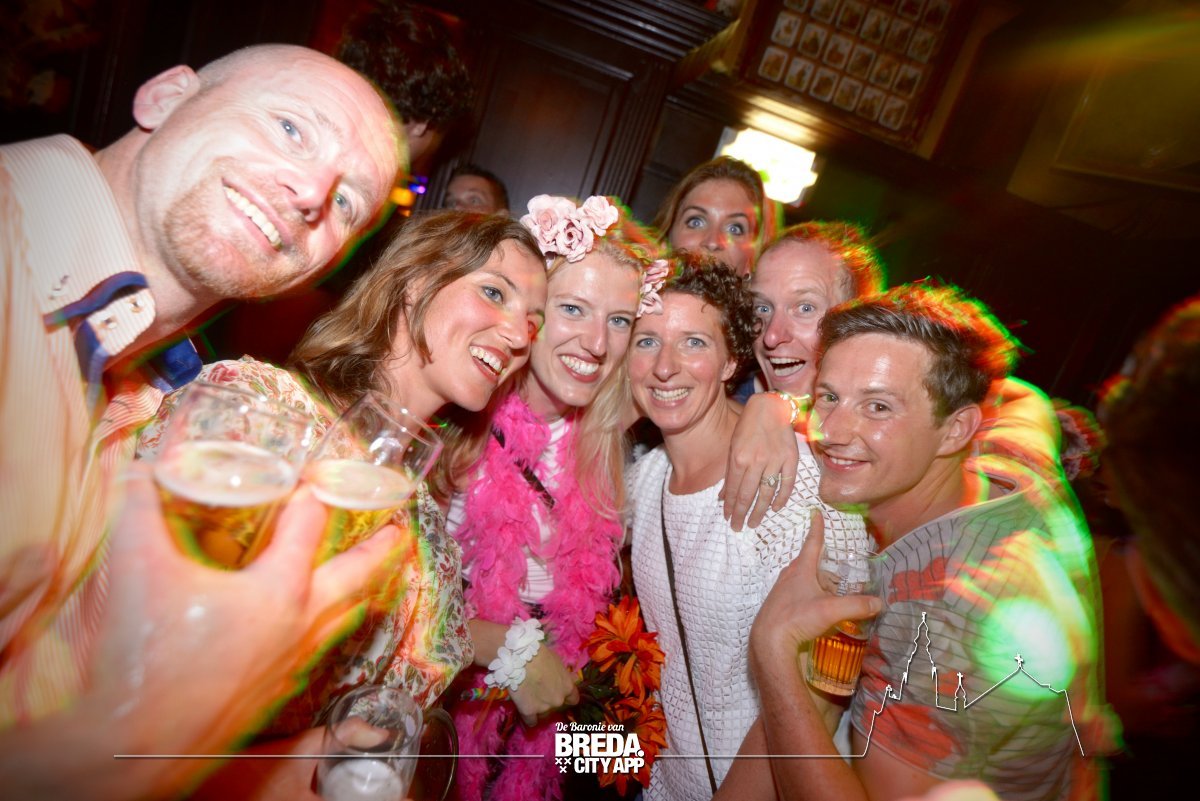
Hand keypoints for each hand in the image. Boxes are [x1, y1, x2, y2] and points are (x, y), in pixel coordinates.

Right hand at [84, 463, 406, 795]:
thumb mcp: (138, 569)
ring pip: (346, 618)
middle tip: (401, 529)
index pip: (308, 525)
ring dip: (365, 590)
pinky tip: (323, 629)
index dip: (311, 494)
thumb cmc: (147, 658)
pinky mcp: (280, 690)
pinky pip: (324, 649)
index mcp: (280, 589)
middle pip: (358, 576)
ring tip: (378, 575)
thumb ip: (139, 511)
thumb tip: (139, 469)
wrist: (138, 745)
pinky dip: (336, 628)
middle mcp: (301, 624)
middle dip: (382, 549)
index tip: (317, 476)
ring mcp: (295, 661)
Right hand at [509, 646, 578, 726]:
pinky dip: (529, 718)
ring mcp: (544, 708)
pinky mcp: (528, 711)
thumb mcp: (557, 663)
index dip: (566, 697)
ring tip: (529, 696)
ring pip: (543, 714)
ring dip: (538, 708)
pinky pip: (531, 721)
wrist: (519, 658)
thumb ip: (562, 676)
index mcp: (567, 687)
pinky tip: (525, 709)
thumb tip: (563, 680)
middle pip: (556, 706)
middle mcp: (558, 700)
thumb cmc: (539, 654)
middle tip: (539, 691)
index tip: (559, 693)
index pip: (573, 699)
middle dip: (549, 700)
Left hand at [721, 392, 799, 530]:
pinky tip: (775, 508)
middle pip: (748, 495)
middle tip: (738, 527)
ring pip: (766, 493)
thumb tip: (723, 498)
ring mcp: (775, 461)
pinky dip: (782, 497)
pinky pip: (787, 483)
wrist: (772, 407)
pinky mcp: (791, 459)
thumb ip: (729, 474)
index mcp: (739, 458)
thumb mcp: (733, 447)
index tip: (728, 519)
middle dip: (742, 514)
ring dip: (759, 511)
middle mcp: (757, 461)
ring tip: (754, 523)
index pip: (734, 490)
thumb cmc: (748, 426)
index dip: (731, 507)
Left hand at [750, 512, 881, 671]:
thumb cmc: (796, 618)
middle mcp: (789, 576)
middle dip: (823, 560)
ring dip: (817, 580)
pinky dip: (810, 594)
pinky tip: (818, 607)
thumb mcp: (831, 610)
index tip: (816, 512)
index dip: (817, 528)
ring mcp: (783, 591)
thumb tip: (879, 602)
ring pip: (803, 579)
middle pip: (809, 562)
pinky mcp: (780, 605)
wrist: (769, 641)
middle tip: (837, 562)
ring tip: (832, 588)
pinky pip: (798, 593)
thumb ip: (857, 605)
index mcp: (801, 569)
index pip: (812, 542)